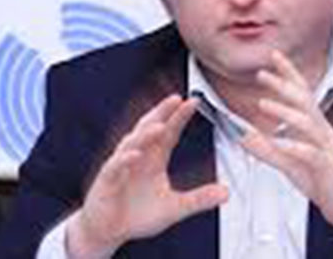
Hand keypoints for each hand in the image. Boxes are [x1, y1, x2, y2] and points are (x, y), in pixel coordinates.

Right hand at [66, 95, 228, 257]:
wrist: (107, 232)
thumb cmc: (137, 215)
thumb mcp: (174, 208)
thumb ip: (199, 199)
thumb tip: (226, 193)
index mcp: (154, 159)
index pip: (169, 132)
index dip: (179, 117)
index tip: (194, 102)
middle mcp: (138, 157)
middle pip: (149, 129)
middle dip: (162, 113)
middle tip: (176, 99)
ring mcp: (121, 167)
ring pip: (132, 143)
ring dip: (145, 134)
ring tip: (160, 125)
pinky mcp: (106, 181)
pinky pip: (115, 167)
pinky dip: (125, 159)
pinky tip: (136, 154)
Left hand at [241, 50, 332, 228]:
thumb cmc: (322, 179)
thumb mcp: (291, 163)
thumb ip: (267, 149)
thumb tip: (243, 136)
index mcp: (315, 126)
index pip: (302, 94)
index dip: (288, 74)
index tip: (273, 56)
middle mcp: (322, 132)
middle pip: (305, 102)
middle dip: (284, 85)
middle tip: (262, 73)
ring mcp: (326, 148)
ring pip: (307, 124)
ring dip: (285, 112)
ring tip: (263, 103)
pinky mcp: (327, 167)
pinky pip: (311, 154)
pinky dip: (295, 147)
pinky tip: (280, 142)